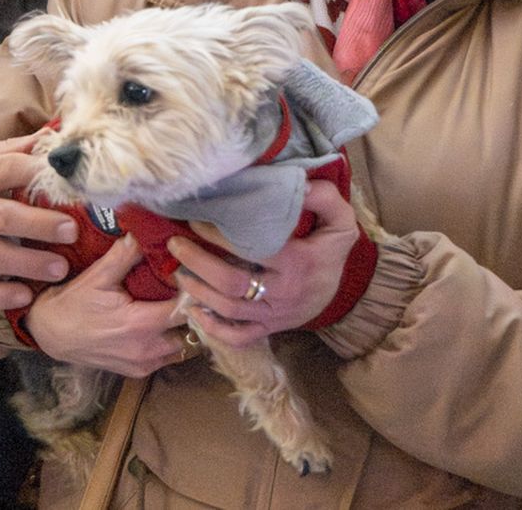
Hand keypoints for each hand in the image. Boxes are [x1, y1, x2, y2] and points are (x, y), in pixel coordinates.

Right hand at [0, 135, 77, 308]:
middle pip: (1, 216)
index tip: (68, 181)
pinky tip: (24, 297)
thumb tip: (49, 139)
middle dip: (37, 224)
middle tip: (70, 230)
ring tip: (59, 268)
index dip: (35, 173)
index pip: (4, 170)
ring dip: (25, 263)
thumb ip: (7, 151)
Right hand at [25, 233, 186, 376]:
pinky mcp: (138, 372)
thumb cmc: (73, 303)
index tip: (190, 277)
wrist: (50, 334)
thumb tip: (144, 232)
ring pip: (182, 346)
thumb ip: (125, 254)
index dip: (192, 291)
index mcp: (140, 324)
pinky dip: (169, 343)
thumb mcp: (98, 275)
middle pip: (189, 329)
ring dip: (182, 328)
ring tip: (173, 307)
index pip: (186, 308)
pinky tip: (159, 326)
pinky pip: (167, 358)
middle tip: (187, 290)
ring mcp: (143, 364)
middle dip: (191, 310)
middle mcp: (147, 349)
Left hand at [168, 180, 359, 348]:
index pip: (251, 249)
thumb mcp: (339, 220)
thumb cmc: (332, 249)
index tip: (196, 221)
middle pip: (231, 282)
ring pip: (228, 309)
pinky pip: (238, 337)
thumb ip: (323, 197)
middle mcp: (283, 292)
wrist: (347, 291)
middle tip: (175, 244)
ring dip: (198, 291)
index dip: (218, 236)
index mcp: (297, 262)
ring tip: (177, 271)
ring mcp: (274, 315)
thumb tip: (299, 183)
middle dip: (197, 263)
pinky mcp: (269, 329)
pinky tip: (193, 311)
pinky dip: (212, 328)